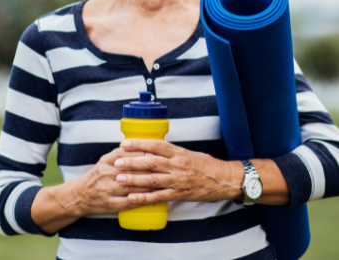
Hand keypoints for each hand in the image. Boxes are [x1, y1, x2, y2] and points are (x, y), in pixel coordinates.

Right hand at [72, 146, 155, 214]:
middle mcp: (106, 173)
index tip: (156, 152)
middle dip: (149, 168)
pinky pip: (129, 201)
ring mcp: (108, 189)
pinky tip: (153, 198)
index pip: (127, 154)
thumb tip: (142, 146)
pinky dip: (142, 199)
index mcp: (106, 160)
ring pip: (132, 186)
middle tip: (164, 166)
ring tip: (163, 181)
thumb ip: (121, 154)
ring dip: (149, 184)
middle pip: (131, 169)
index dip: (142, 153)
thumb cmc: (97, 176)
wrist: (80, 195)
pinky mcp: (110, 204)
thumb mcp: (105, 160)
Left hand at [114, 139, 242, 204]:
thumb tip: (150, 148)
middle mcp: (176, 166)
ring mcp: (177, 181)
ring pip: (152, 180)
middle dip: (132, 162)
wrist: (223, 180)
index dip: (139, 144)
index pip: (156, 145)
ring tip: (120, 179)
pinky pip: (159, 197)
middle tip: (117, 162)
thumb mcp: (187, 152)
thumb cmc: (205, 164)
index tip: (125, 143)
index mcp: (178, 153)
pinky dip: (144, 198)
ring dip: (134, 180)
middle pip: (151, 163)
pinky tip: (132, 198)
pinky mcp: (179, 194)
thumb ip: (170, 151)